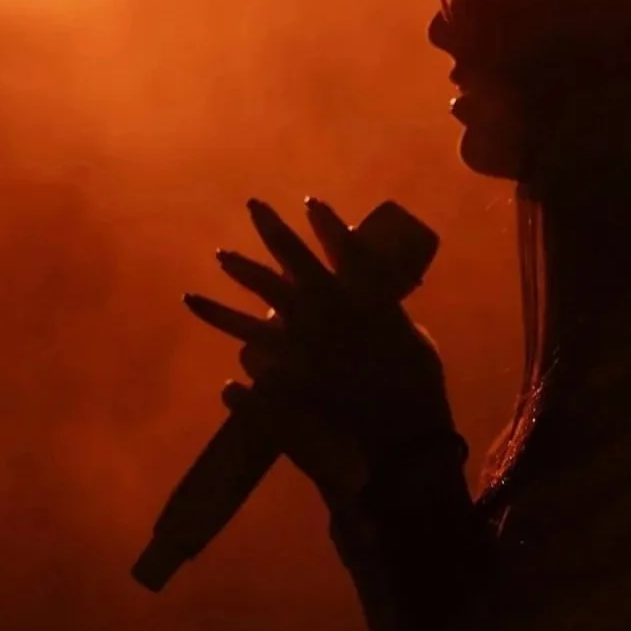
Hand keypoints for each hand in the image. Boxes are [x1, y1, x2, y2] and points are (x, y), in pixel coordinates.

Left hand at [184, 197, 456, 505]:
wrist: (404, 428)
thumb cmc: (418, 379)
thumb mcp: (413, 337)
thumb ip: (388, 314)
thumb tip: (377, 305)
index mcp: (361, 296)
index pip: (343, 248)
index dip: (327, 224)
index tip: (310, 202)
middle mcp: (324, 309)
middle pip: (292, 261)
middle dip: (272, 232)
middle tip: (254, 207)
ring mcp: (301, 342)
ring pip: (255, 310)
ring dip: (233, 289)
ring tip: (212, 268)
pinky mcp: (289, 378)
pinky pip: (255, 369)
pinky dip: (243, 378)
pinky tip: (228, 383)